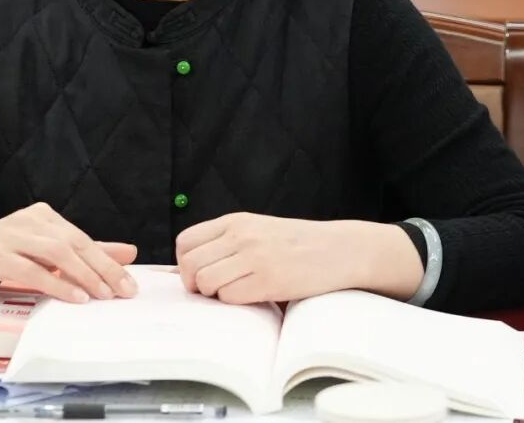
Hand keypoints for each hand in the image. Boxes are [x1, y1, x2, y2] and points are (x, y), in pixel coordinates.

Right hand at [0, 202, 136, 302]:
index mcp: (43, 216)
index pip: (82, 238)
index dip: (108, 259)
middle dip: (103, 268)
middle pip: (74, 243)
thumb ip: (83, 252)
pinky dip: (57, 283)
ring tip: (101, 295)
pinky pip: (33, 269)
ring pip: (57, 253)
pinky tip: (73, 296)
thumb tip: (126, 253)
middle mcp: (30, 221)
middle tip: (122, 290)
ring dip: (83, 276)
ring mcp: (13, 235)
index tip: (129, 281)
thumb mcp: (44, 253)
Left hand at [175, 213, 422, 304]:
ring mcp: (255, 257)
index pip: (185, 241)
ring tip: (234, 293)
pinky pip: (230, 296)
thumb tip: (183, 268)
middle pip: (190, 264)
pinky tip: (252, 297)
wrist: (340, 249)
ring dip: (214, 295)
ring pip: (206, 282)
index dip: (183, 263)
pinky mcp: (269, 280)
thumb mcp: (257, 230)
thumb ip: (226, 242)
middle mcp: (241, 235)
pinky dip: (234, 302)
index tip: (198, 275)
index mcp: (235, 221)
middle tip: (212, 291)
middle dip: (194, 284)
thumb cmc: (297, 244)